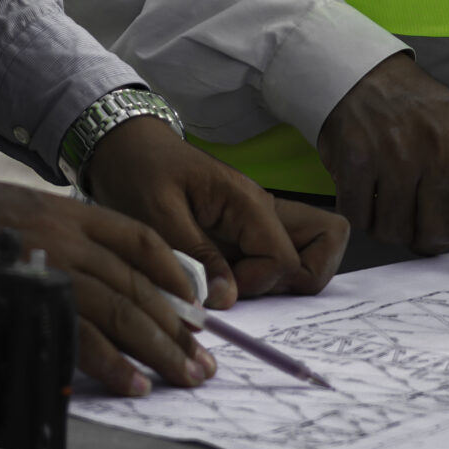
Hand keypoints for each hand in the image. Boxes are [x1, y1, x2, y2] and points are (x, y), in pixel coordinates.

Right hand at [0, 181, 215, 397]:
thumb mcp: (11, 210)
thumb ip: (53, 234)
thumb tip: (83, 271)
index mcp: (65, 211)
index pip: (138, 240)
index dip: (175, 274)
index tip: (196, 305)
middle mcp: (65, 235)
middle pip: (138, 283)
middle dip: (176, 325)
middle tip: (201, 358)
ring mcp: (47, 266)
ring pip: (121, 311)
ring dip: (158, 349)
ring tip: (182, 376)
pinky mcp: (26, 300)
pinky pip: (82, 338)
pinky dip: (112, 365)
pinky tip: (132, 384)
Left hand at [81, 117, 348, 307]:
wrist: (124, 148)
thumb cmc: (139, 171)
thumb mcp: (158, 214)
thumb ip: (196, 257)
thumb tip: (229, 300)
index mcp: (248, 202)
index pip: (286, 259)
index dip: (259, 283)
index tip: (220, 285)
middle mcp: (264, 212)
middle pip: (324, 247)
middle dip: (294, 280)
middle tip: (243, 286)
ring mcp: (258, 223)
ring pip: (308, 253)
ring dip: (283, 280)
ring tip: (236, 284)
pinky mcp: (244, 234)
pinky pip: (276, 258)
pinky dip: (264, 277)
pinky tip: (226, 281)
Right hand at [316, 50, 448, 275]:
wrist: (358, 73)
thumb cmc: (413, 110)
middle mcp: (435, 142)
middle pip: (439, 228)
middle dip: (428, 236)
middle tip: (419, 219)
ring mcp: (393, 151)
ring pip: (397, 231)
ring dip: (392, 228)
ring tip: (390, 201)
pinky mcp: (355, 159)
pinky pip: (362, 219)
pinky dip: (363, 217)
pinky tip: (366, 195)